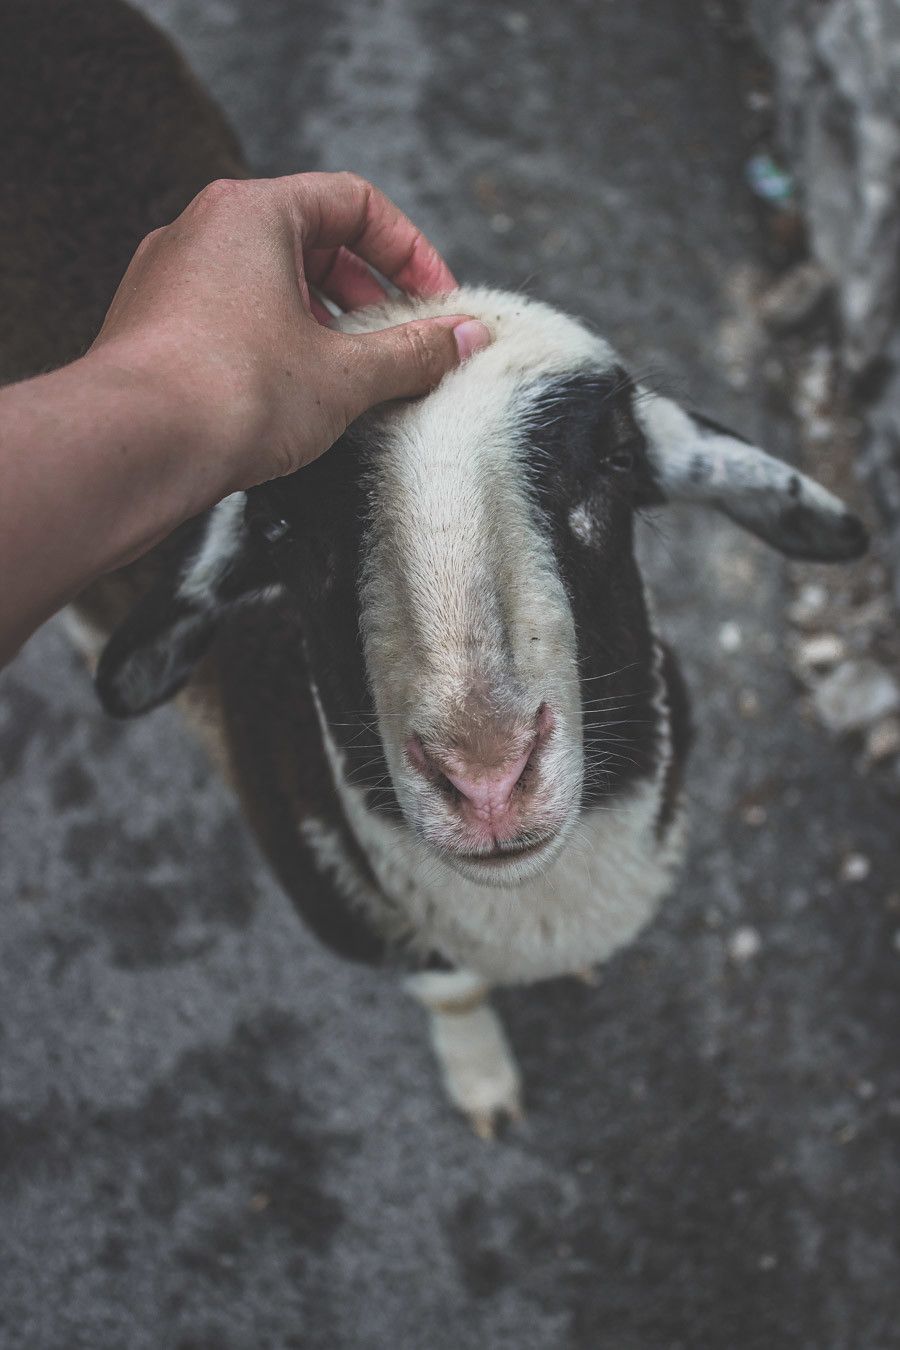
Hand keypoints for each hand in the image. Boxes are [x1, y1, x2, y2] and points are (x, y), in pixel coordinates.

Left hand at [89, 171, 490, 491]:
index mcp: (252, 212)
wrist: (133, 449)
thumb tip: (461, 340)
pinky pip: (233, 320)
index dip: (409, 252)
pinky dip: (277, 346)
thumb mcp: (346, 373)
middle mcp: (203, 232)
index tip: (437, 302)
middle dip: (369, 293)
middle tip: (403, 344)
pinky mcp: (155, 330)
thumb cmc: (229, 392)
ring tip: (356, 379)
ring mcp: (171, 280)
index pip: (353, 202)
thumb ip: (412, 352)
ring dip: (325, 325)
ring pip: (269, 285)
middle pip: (311, 241)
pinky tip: (299, 400)